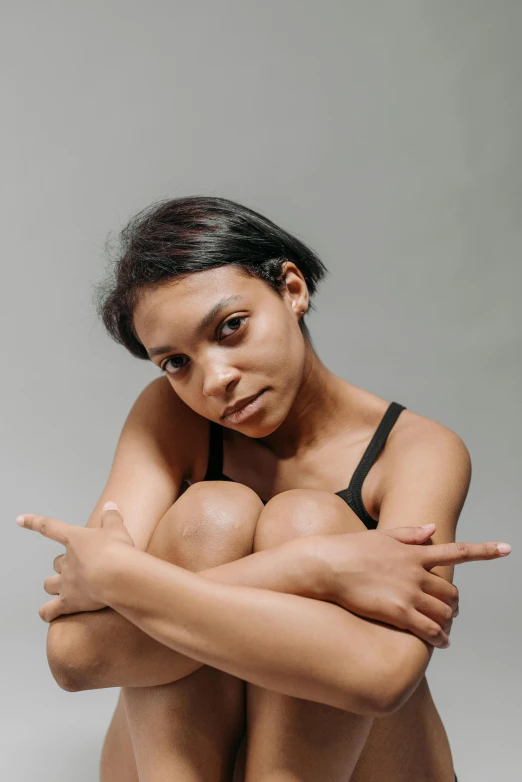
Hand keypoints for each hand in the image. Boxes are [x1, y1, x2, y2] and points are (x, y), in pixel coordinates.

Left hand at [16, 502, 134, 621]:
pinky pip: (50, 610)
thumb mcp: (117, 528)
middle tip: (80, 566)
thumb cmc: (117, 550)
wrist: (118, 575)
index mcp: (74, 539)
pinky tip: (49, 614)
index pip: (50, 527)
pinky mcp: (70, 602)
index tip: (19, 520)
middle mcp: (67, 561)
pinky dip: (48, 613)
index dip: (33, 522)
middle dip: (64, 565)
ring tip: (65, 589)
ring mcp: (66, 583)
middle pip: (56, 563)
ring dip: (54, 586)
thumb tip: (110, 505)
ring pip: (49, 585)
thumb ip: (111, 516)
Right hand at [314, 523, 510, 647]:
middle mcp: (416, 572)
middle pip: (451, 592)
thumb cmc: (349, 550)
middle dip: (454, 603)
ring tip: (445, 629)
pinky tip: (441, 643)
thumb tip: (433, 528)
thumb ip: (410, 534)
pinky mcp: (398, 612)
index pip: (457, 551)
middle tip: (450, 611)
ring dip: (448, 622)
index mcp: (414, 552)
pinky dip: (440, 638)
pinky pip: (430, 630)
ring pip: (444, 612)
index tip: (506, 548)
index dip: (484, 551)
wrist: (326, 566)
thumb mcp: (381, 536)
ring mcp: (408, 592)